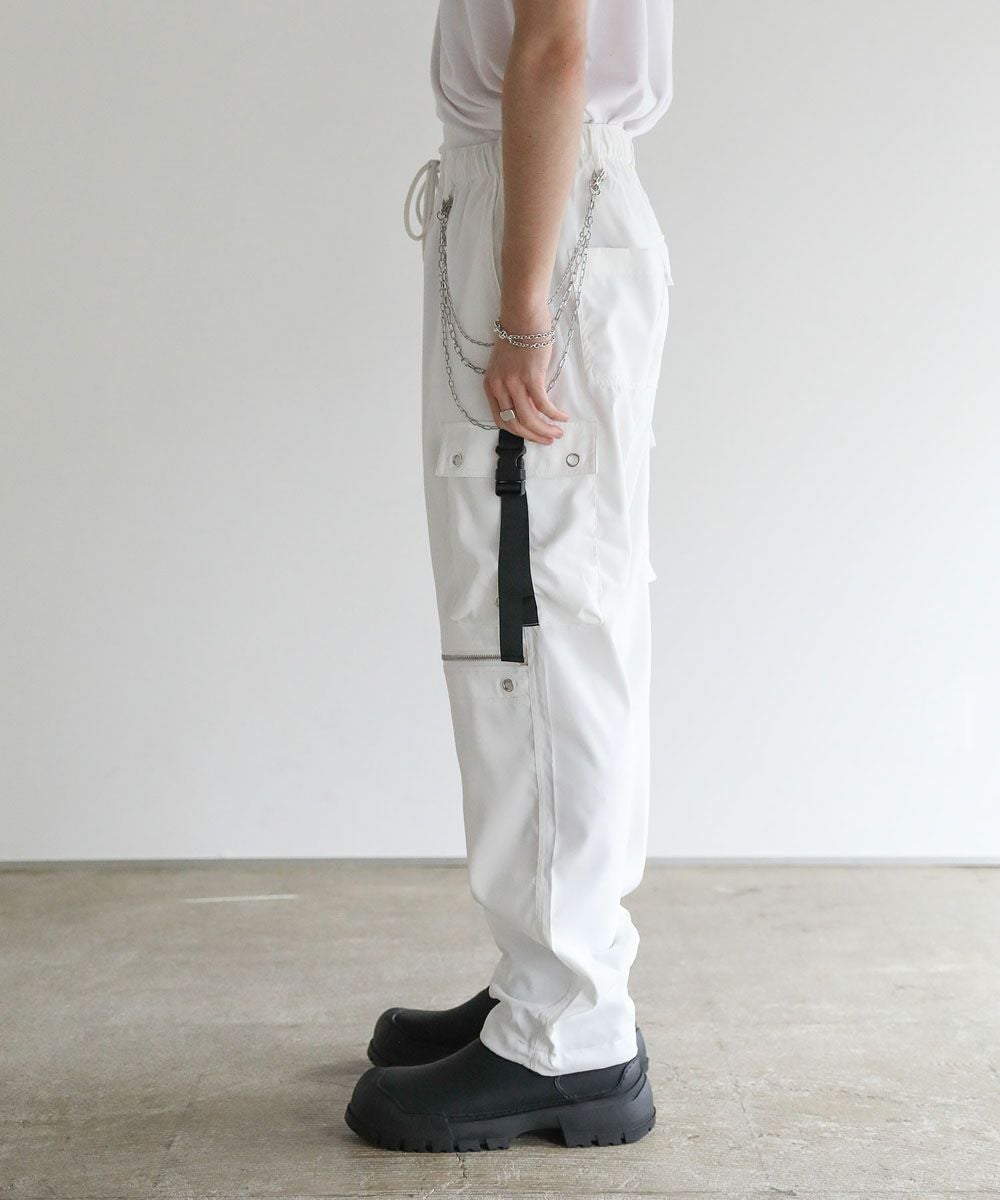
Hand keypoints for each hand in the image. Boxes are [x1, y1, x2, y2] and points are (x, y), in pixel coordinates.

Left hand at [483, 304, 569, 443]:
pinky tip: (562, 417)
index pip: (501, 420)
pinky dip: (554, 414)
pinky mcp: (531, 377)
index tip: (531, 435)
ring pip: (529, 418)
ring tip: (557, 431)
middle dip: (533, 436)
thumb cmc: (517, 337)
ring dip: (545, 429)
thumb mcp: (507, 366)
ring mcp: (514, 383)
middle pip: (515, 423)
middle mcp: (500, 387)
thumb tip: (530, 405)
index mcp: (491, 386)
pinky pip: (543, 404)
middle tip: (548, 439)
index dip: (518, 432)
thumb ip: (513, 386)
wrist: (522, 316)